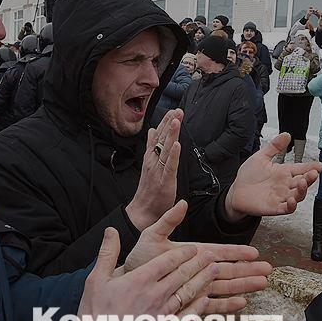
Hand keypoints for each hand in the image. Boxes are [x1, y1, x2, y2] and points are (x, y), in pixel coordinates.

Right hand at [76, 228, 218, 320]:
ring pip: (189, 292)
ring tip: (214, 271)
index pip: (168, 261)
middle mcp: (155, 295)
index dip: (184, 253)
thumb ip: (107, 254)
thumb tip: (111, 231)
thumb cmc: (93, 317)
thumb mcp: (95, 281)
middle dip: (199, 263)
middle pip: (183, 274)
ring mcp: (163, 314)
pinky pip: (188, 316)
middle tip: (211, 255)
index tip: (193, 248)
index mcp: (140, 280)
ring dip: (204, 280)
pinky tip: (206, 300)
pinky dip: (199, 307)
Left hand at [121, 200, 270, 312]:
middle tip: (268, 270)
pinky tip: (241, 304)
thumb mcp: (152, 235)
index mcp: (193, 253)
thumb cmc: (139, 258)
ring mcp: (196, 286)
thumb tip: (182, 203)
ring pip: (225, 287)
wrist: (128, 281)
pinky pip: (210, 305)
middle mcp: (198, 270)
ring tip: (262, 284)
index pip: (220, 252)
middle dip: (248, 269)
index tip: (254, 252)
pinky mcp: (189, 302)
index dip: (237, 252)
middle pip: (228, 270)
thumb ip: (168, 221)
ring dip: (244, 285)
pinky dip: (226, 306)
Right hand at [126, 109, 183, 230]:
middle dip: (170, 123)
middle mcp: (153, 161)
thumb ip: (152, 147)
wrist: (143, 210)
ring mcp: (158, 170)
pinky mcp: (165, 180)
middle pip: (162, 138)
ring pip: (165, 148)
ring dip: (171, 134)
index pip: (158, 135)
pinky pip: (170, 165)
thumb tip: (152, 131)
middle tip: (178, 110)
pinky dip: (173, 154)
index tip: (173, 110)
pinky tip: (177, 144)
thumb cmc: (149, 189)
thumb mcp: (150, 164)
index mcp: (150, 156)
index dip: (166, 122)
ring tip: (177, 120)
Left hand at [224, 133, 321, 220]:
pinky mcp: (275, 207)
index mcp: (283, 172)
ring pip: (298, 195)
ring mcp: (281, 197)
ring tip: (303, 182)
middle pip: (303, 182)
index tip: (319, 165)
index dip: (311, 167)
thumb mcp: (261, 157)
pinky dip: (291, 206)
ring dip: (303, 190)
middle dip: (310, 178)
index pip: (301, 169)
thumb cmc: (249, 176)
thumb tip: (286, 134)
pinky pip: (287, 208)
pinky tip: (292, 199)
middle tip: (313, 173)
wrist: (236, 191)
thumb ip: (274, 146)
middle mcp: (285, 185)